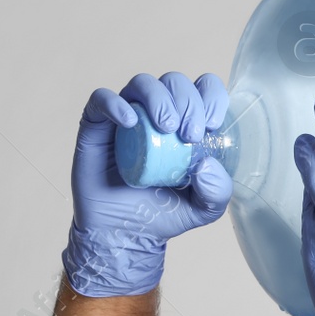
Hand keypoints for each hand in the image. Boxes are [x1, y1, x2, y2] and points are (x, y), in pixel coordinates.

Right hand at [62, 72, 233, 296]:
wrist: (125, 234)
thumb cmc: (164, 213)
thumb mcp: (204, 208)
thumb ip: (217, 190)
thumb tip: (208, 164)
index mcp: (187, 122)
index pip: (203, 89)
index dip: (211, 96)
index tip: (213, 124)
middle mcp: (157, 113)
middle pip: (174, 82)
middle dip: (188, 102)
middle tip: (190, 135)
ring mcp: (127, 116)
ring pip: (142, 84)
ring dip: (158, 98)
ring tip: (167, 128)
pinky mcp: (97, 126)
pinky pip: (101, 100)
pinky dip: (115, 103)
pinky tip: (130, 122)